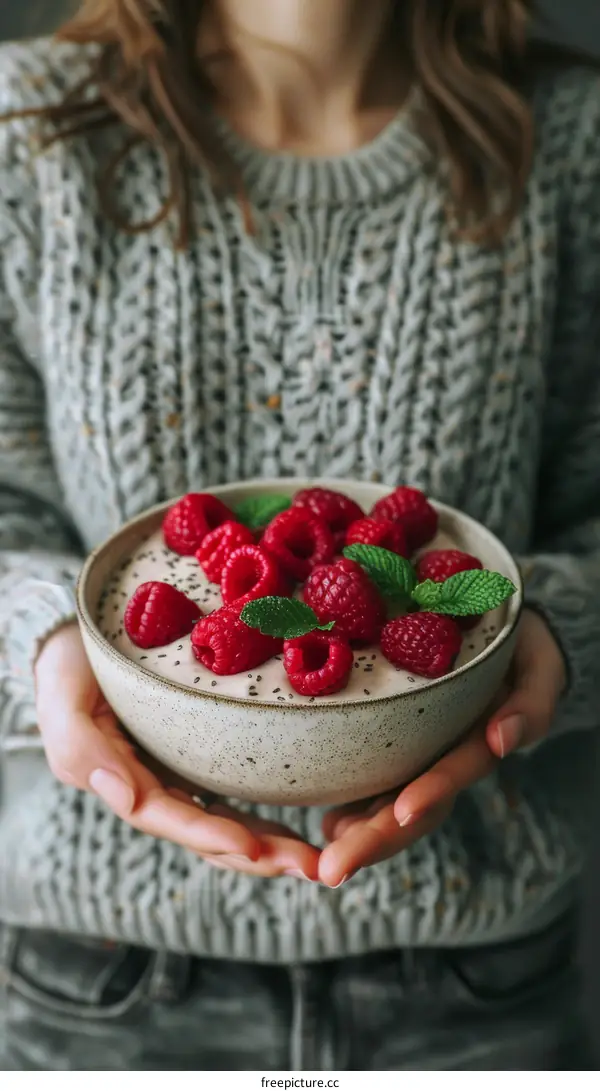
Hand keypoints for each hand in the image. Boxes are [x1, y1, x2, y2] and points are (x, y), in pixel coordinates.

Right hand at [35, 624, 319, 879]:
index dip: (212, 836)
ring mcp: (181, 776)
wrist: (79, 642)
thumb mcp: (63, 705)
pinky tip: (305, 822)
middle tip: (312, 867)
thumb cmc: (69, 670)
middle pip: (210, 834)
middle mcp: (157, 790)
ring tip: (318, 860)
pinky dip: (267, 814)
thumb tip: (127, 802)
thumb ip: (81, 751)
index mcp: (124, 784)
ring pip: (229, 822)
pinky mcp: (202, 756)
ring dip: (272, 847)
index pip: (171, 819)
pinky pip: (237, 792)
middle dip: (259, 856)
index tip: (255, 850)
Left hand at [318, 609, 565, 887]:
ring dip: (356, 834)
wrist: (498, 630)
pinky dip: (346, 804)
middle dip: (375, 839)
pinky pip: (368, 778)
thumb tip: (502, 741)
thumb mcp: (538, 668)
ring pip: (385, 803)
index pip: (453, 773)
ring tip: (320, 854)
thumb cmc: (518, 647)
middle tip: (333, 867)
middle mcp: (443, 757)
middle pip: (412, 807)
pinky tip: (322, 827)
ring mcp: (416, 754)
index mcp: (477, 742)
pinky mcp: (391, 740)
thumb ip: (531, 705)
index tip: (405, 811)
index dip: (432, 791)